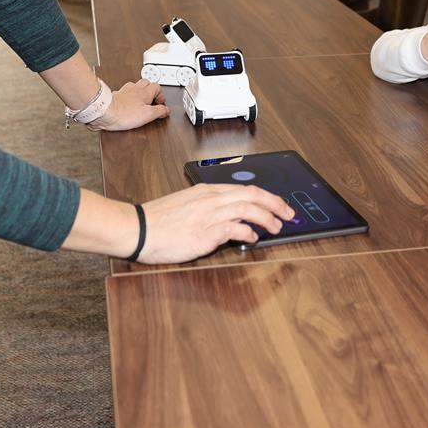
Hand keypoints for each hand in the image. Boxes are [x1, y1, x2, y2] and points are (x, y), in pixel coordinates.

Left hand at [88, 79, 167, 130]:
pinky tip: (127, 102)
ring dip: (139, 90)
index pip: (157, 87)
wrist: (105, 112)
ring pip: (134, 85)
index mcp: (144, 93)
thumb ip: (159, 111)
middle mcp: (134, 89)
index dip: (160, 94)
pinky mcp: (115, 96)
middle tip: (152, 98)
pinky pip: (123, 92)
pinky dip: (127, 96)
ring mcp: (124, 92)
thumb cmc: (124, 113)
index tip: (161, 103)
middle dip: (150, 89)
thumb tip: (166, 110)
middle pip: (146, 82)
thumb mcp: (148, 115)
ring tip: (141, 98)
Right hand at [137, 183, 297, 263]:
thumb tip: (227, 217)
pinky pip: (235, 229)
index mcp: (207, 190)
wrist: (138, 229)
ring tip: (277, 227)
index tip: (278, 204)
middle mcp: (211, 199)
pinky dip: (249, 233)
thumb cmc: (158, 221)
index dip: (267, 196)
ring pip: (249, 209)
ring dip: (267, 218)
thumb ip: (207, 207)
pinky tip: (253, 239)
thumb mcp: (186, 205)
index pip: (245, 188)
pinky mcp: (206, 233)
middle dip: (276, 204)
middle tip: (289, 214)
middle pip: (253, 194)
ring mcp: (209, 215)